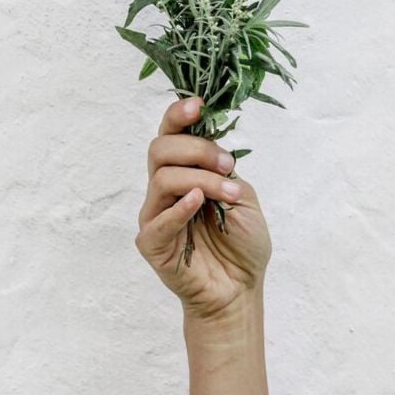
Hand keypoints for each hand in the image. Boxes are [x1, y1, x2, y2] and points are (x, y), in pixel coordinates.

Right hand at [135, 96, 271, 321]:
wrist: (240, 289)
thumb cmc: (241, 244)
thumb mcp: (242, 196)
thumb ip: (223, 171)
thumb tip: (212, 149)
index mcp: (185, 172)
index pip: (170, 135)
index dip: (178, 115)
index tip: (198, 105)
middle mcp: (165, 189)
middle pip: (160, 149)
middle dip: (197, 149)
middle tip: (227, 165)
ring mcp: (155, 215)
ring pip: (163, 178)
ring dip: (201, 180)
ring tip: (229, 194)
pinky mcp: (151, 243)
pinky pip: (158, 219)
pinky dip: (179, 208)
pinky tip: (198, 203)